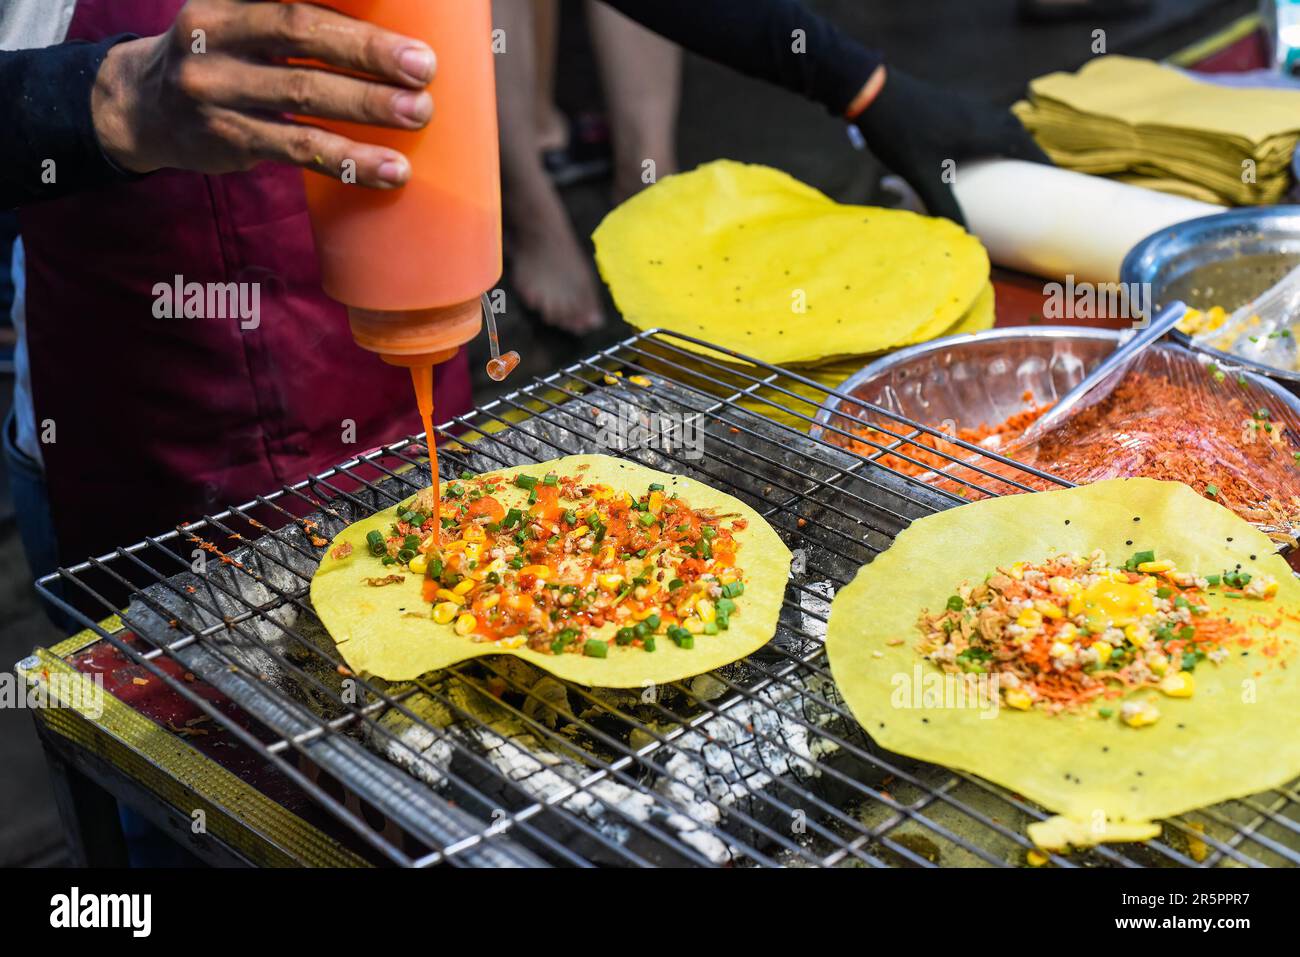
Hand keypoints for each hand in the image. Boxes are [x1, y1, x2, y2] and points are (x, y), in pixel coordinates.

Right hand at [91, 0, 437, 188]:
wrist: (140, 108)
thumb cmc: (219, 55)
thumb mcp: (239, 17)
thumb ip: (291, 15)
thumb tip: (384, 31)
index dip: (344, 8)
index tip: (402, 12)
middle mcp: (215, 34)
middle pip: (300, 35)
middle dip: (368, 51)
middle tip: (422, 66)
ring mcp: (217, 89)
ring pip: (303, 96)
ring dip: (368, 107)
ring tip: (418, 113)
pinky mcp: (229, 139)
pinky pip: (300, 150)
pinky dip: (351, 161)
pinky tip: (390, 169)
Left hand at [854, 67, 1049, 224]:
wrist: (876, 95)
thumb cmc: (902, 134)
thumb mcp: (924, 176)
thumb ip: (945, 206)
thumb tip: (966, 237)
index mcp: (991, 131)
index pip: (1032, 154)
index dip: (1045, 174)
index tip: (1058, 195)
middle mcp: (991, 116)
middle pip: (1023, 144)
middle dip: (1030, 168)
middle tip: (1036, 197)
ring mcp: (976, 109)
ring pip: (1006, 134)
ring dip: (1012, 155)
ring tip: (1013, 183)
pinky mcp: (960, 109)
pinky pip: (990, 129)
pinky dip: (995, 146)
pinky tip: (981, 162)